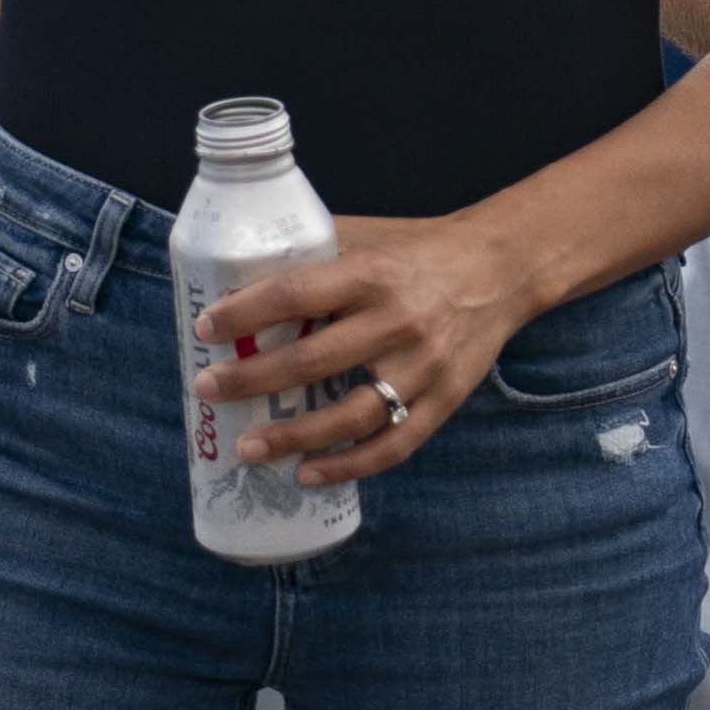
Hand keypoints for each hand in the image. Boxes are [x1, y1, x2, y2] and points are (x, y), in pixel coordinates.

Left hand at [190, 213, 552, 485]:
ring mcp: (425, 366)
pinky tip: (309, 473)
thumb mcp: (368, 236)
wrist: (502, 267)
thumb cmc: (418, 249)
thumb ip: (313, 252)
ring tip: (248, 447)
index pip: (297, 294)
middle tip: (208, 389)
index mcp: (372, 274)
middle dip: (253, 379)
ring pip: (351, 414)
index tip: (206, 327)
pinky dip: (350, 466)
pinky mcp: (446, 398)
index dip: (246, 313)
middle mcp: (398, 320)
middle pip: (314, 360)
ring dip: (294, 436)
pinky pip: (394, 445)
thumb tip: (238, 274)